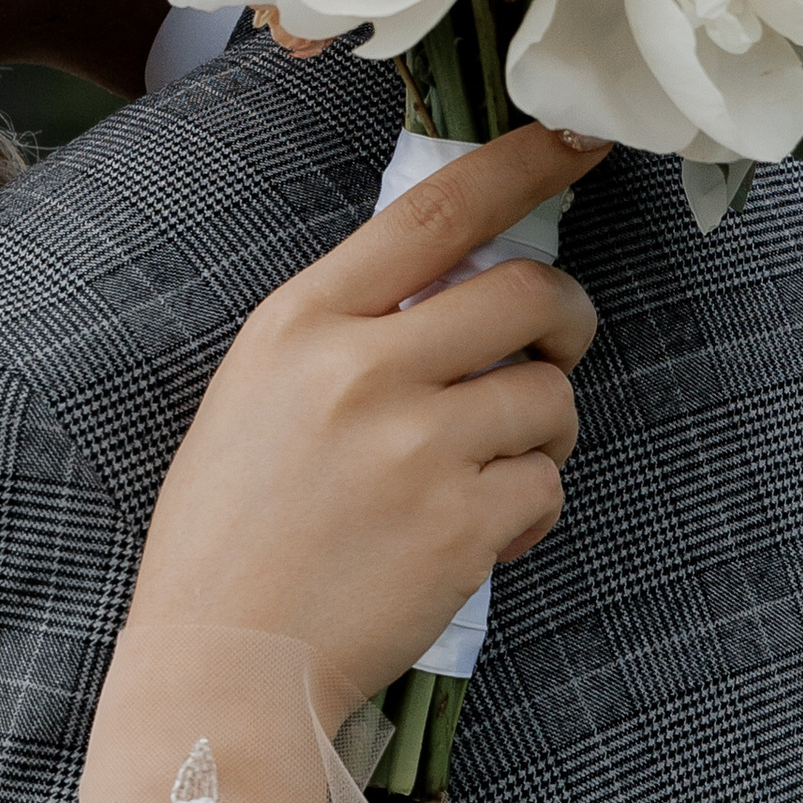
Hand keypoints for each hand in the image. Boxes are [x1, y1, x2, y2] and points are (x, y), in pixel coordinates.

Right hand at [139, 122, 607, 728]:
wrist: (224, 661)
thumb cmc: (232, 530)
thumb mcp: (258, 395)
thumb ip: (348, 332)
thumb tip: (461, 283)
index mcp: (301, 323)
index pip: (435, 212)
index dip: (522, 166)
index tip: (579, 141)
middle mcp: (363, 370)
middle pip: (525, 292)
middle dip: (565, 316)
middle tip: (552, 346)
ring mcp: (418, 447)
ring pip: (549, 394)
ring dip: (542, 429)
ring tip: (483, 473)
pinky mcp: (462, 524)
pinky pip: (547, 483)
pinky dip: (529, 509)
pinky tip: (475, 537)